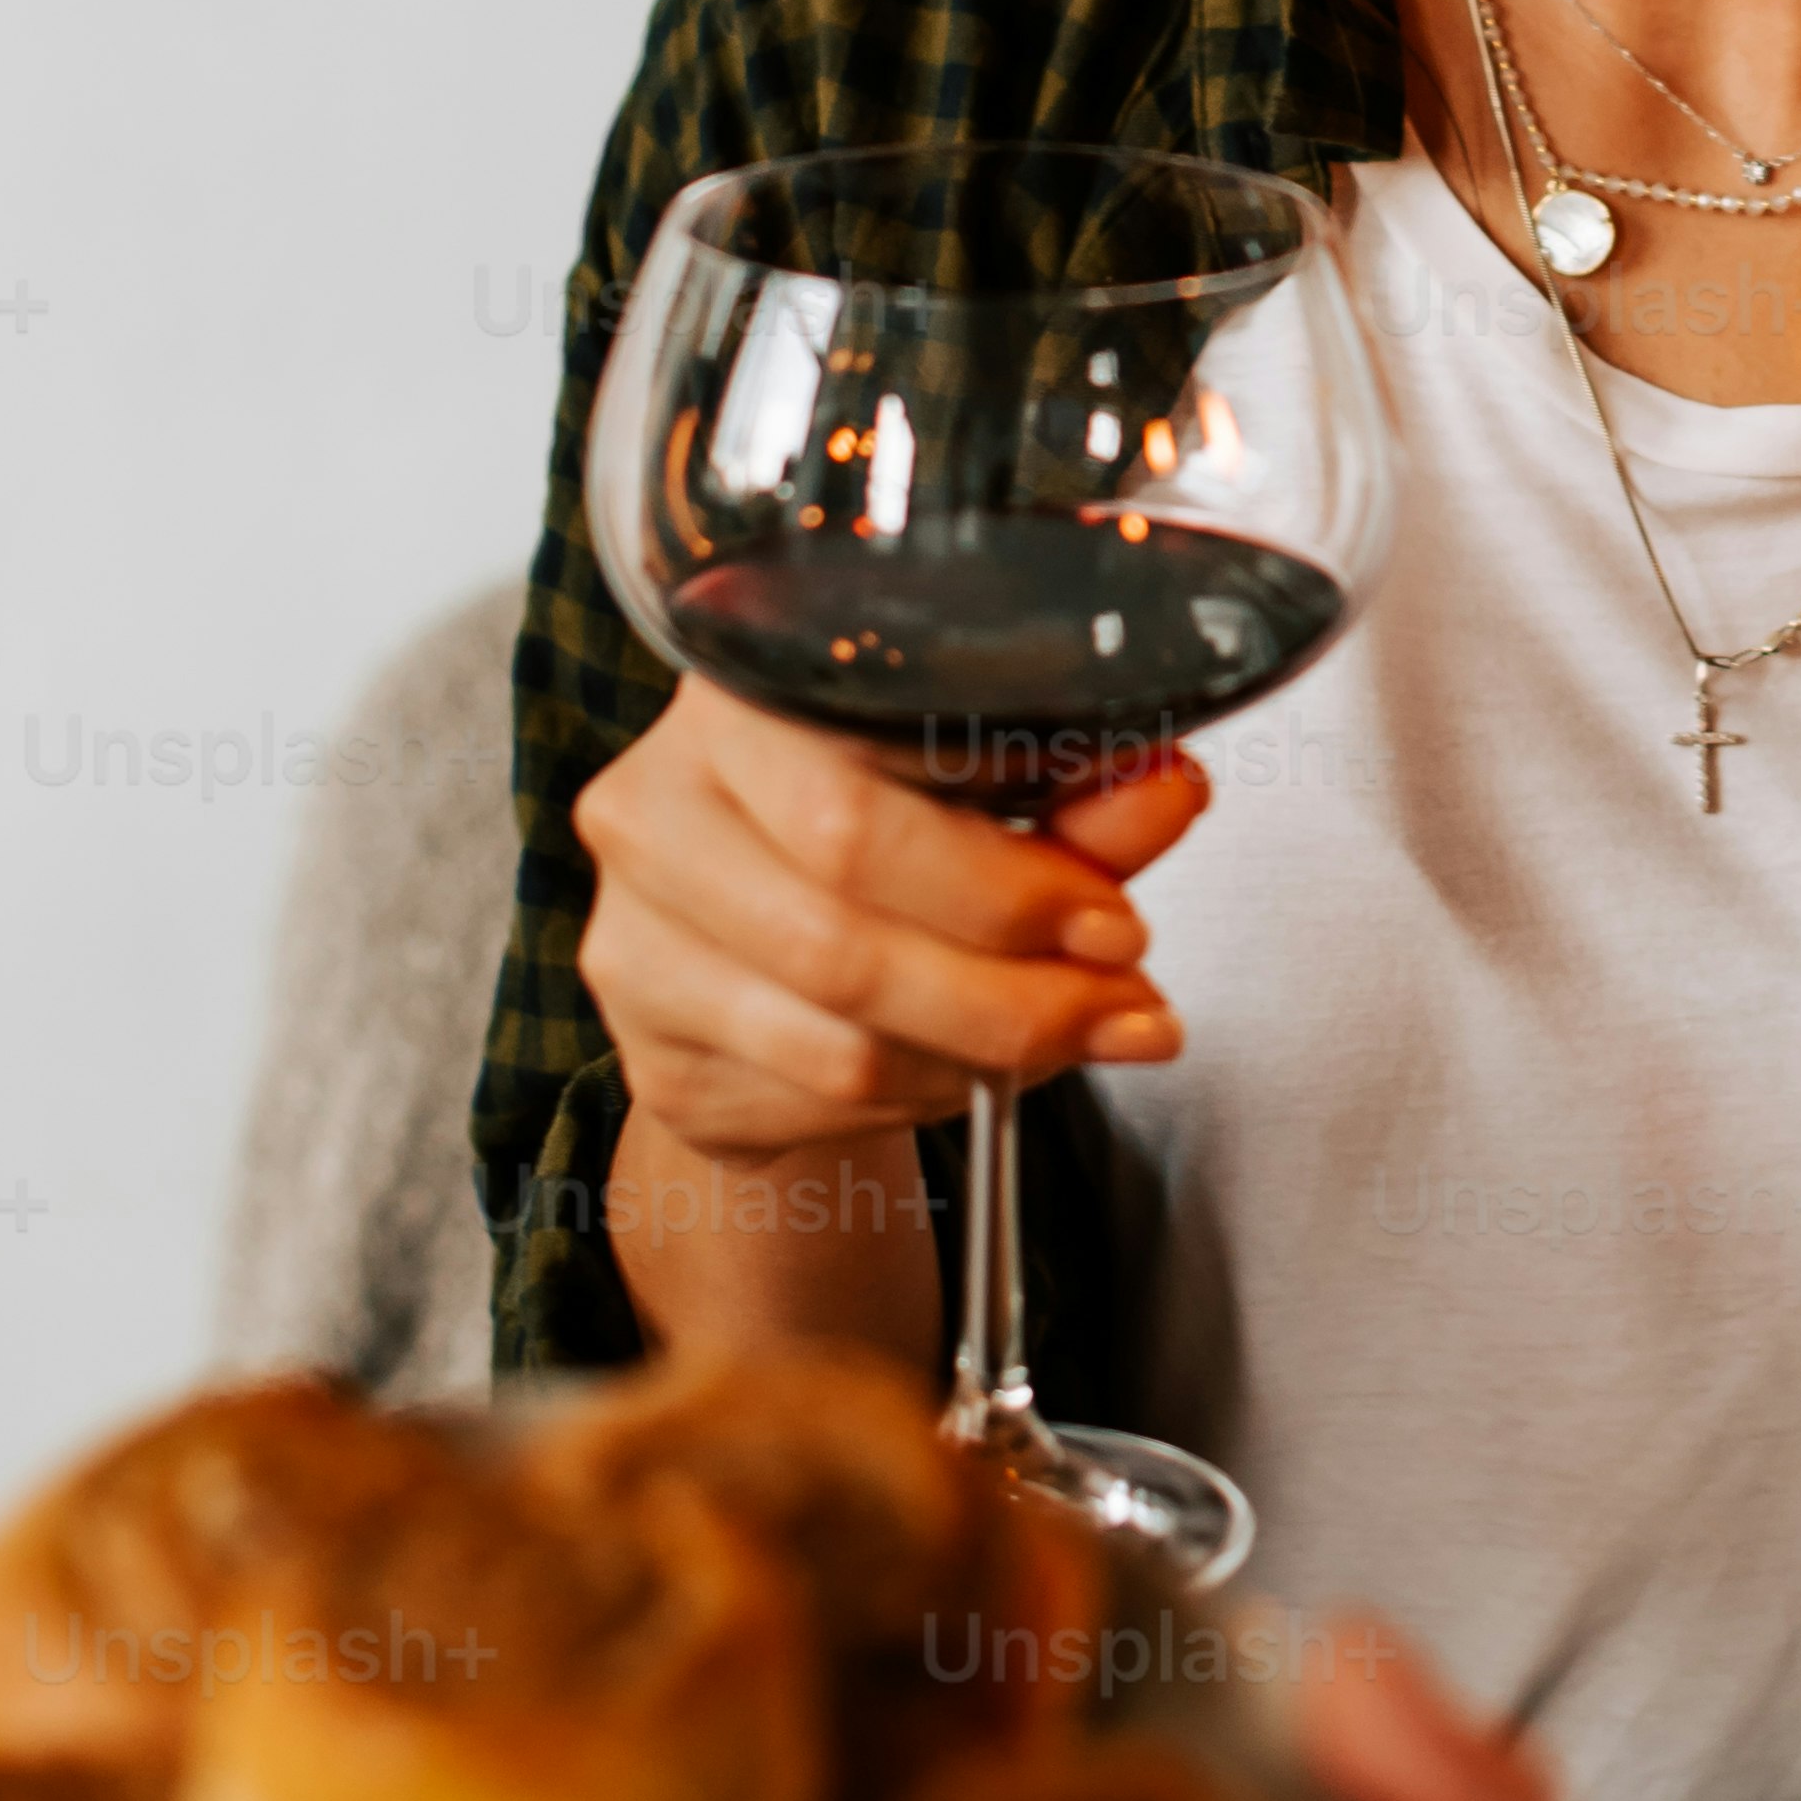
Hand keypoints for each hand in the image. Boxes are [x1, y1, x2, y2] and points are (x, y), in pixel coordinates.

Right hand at [577, 674, 1207, 1161]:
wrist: (774, 925)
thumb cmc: (894, 826)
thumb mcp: (1004, 784)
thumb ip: (1084, 792)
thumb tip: (1168, 795)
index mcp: (739, 693)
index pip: (853, 813)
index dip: (1003, 886)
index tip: (1113, 926)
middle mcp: (655, 805)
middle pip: (840, 941)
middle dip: (1012, 994)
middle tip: (1116, 1006)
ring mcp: (632, 938)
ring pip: (835, 1045)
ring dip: (982, 1062)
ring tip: (1067, 1039)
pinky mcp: (651, 1056)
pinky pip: (813, 1107)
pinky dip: (922, 1102)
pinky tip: (970, 1069)